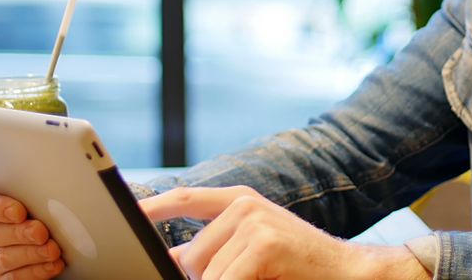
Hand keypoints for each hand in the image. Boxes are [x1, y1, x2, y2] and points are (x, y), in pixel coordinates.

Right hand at [0, 188, 63, 279]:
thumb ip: (43, 196)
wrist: (68, 245)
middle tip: (41, 232)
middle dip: (20, 233)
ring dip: (32, 254)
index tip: (19, 212)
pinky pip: (15, 277)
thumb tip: (61, 187)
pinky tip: (53, 265)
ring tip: (53, 250)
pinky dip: (37, 271)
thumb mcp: (50, 202)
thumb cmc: (55, 216)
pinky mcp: (7, 276)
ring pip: (4, 257)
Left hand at [140, 186, 429, 279]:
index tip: (122, 217)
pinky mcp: (263, 241)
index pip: (183, 199)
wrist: (348, 273)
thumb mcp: (252, 249)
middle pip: (189, 255)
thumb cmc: (297, 267)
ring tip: (261, 278)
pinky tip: (261, 279)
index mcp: (239, 200)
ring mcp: (254, 219)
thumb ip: (214, 247)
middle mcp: (244, 203)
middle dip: (202, 278)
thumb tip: (174, 261)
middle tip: (242, 275)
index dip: (151, 208)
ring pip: (204, 273)